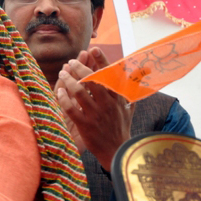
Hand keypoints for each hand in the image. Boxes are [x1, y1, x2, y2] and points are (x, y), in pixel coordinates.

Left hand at [58, 47, 133, 170]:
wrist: (117, 151)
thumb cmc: (121, 128)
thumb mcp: (129, 108)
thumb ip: (130, 91)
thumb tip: (141, 73)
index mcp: (118, 98)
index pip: (109, 75)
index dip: (101, 61)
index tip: (94, 49)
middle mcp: (108, 105)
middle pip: (92, 80)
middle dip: (80, 68)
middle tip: (71, 61)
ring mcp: (96, 115)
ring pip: (79, 92)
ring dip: (68, 80)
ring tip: (62, 72)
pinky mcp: (85, 125)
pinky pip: (71, 109)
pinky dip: (63, 98)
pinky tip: (59, 91)